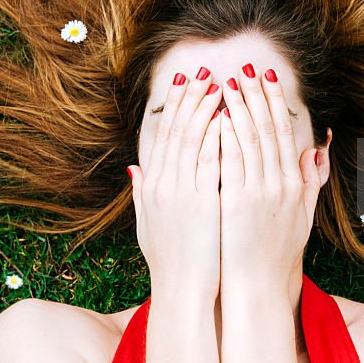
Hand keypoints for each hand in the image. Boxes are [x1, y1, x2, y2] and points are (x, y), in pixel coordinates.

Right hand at [129, 68, 223, 300]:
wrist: (183, 291)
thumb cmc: (171, 261)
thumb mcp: (147, 223)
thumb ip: (142, 193)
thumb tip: (134, 168)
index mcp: (152, 186)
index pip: (164, 135)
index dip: (176, 106)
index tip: (187, 82)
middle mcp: (163, 184)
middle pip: (178, 130)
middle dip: (192, 97)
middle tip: (204, 70)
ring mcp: (182, 193)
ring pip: (194, 140)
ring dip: (207, 109)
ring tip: (220, 84)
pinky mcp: (202, 204)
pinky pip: (211, 162)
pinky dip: (219, 138)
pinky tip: (228, 118)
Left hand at [217, 65, 322, 287]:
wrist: (259, 285)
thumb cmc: (278, 252)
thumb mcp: (304, 215)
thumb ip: (311, 180)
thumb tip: (317, 149)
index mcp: (293, 184)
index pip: (283, 132)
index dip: (273, 102)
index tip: (265, 77)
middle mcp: (279, 184)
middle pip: (266, 129)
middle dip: (254, 95)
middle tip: (244, 67)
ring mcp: (258, 192)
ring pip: (248, 140)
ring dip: (236, 108)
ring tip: (225, 83)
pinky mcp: (235, 203)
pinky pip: (229, 161)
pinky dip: (224, 136)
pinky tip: (215, 116)